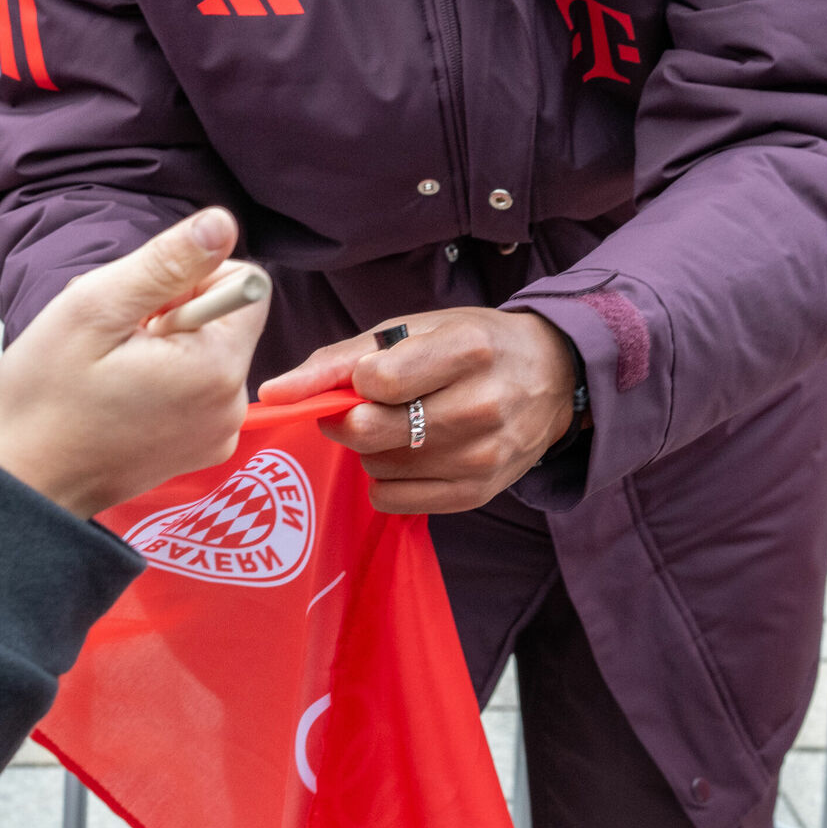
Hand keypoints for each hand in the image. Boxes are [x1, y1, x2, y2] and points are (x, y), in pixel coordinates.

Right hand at [0, 208, 266, 519]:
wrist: (26, 484)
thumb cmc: (48, 397)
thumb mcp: (96, 309)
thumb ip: (166, 262)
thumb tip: (222, 223)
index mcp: (216, 366)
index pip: (248, 284)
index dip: (192, 280)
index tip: (142, 308)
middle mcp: (233, 403)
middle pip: (226, 318)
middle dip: (175, 314)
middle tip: (117, 342)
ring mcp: (219, 431)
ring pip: (207, 350)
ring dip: (165, 346)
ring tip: (113, 371)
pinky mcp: (201, 447)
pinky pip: (198, 387)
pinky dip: (165, 379)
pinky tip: (121, 395)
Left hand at [268, 307, 579, 514]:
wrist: (552, 377)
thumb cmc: (471, 344)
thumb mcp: (414, 328)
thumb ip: (340, 358)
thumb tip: (274, 393)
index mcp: (466, 350)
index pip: (377, 382)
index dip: (356, 381)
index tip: (367, 375)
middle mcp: (480, 405)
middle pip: (370, 430)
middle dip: (348, 418)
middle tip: (360, 406)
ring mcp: (482, 456)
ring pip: (377, 467)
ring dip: (370, 448)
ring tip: (400, 424)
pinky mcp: (479, 493)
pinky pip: (394, 499)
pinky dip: (386, 478)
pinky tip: (411, 453)